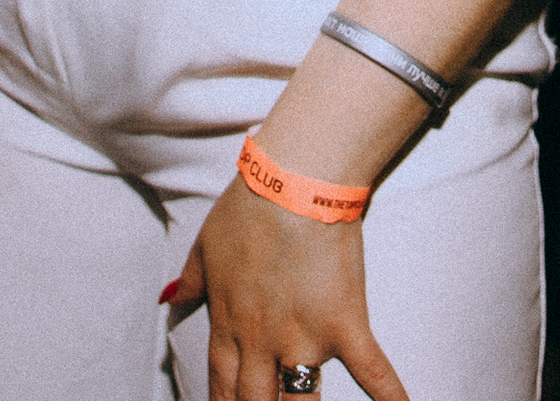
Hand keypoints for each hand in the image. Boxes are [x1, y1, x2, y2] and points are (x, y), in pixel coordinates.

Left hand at [168, 176, 409, 400]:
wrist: (293, 181)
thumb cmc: (247, 205)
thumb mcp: (206, 243)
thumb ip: (189, 280)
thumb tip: (169, 299)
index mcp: (229, 324)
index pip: (222, 389)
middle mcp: (262, 343)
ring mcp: (303, 338)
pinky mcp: (343, 324)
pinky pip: (371, 372)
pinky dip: (390, 397)